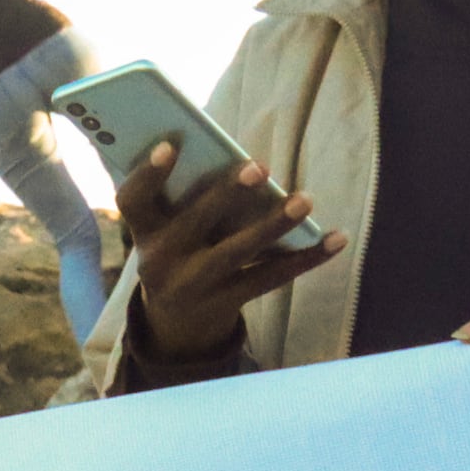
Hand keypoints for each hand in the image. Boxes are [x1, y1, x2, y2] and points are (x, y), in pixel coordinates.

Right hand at [112, 138, 342, 361]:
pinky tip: (337, 239)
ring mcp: (196, 285)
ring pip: (238, 251)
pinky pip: (271, 277)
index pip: (132, 201)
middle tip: (260, 167)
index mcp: (144, 234)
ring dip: (274, 224)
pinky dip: (308, 257)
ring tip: (305, 200)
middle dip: (226, 194)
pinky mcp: (228, 302)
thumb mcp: (164, 232)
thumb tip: (239, 160)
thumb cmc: (178, 254)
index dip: (149, 175)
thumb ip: (184, 200)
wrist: (175, 325)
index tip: (170, 146)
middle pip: (194, 223)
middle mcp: (163, 261)